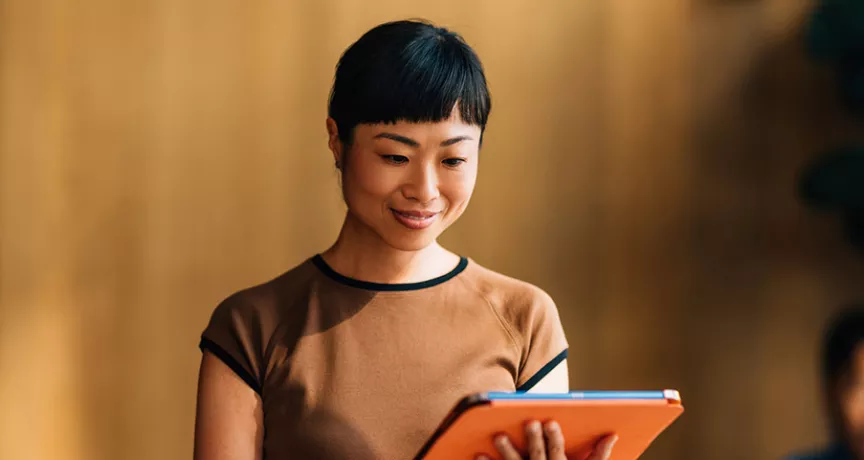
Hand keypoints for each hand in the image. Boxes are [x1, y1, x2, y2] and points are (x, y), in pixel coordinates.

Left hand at [475, 420, 616, 459]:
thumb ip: (599, 456)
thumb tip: (611, 435)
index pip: (558, 452)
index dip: (554, 438)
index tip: (549, 422)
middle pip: (537, 457)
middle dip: (533, 440)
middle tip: (528, 423)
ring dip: (506, 452)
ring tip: (498, 436)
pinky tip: (477, 455)